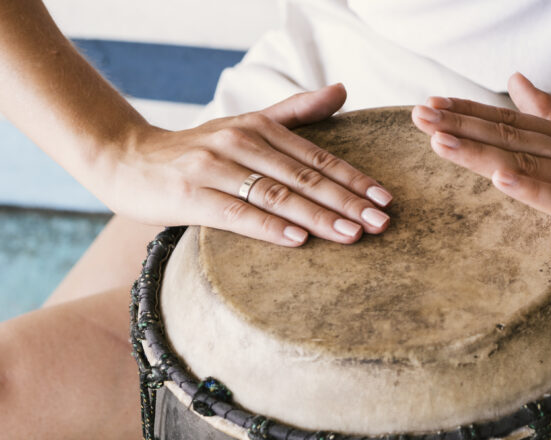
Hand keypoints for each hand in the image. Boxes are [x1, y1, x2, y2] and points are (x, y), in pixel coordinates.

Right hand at [98, 83, 392, 245]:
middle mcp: (240, 142)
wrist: (126, 159)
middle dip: (347, 201)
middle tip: (382, 222)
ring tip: (353, 235)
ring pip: (276, 194)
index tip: (386, 199)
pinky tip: (298, 239)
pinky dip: (269, 226)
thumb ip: (295, 112)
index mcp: (259, 127)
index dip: (354, 178)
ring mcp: (214, 167)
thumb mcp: (247, 123)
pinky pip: (236, 213)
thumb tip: (341, 89)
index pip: (317, 156)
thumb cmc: (197, 149)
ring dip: (319, 216)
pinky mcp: (189, 194)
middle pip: (304, 176)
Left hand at [411, 73, 550, 265]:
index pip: (509, 122)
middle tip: (417, 115)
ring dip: (480, 152)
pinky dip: (531, 188)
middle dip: (459, 126)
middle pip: (508, 137)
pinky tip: (501, 179)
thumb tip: (516, 83)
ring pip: (527, 163)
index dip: (467, 113)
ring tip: (440, 140)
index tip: (429, 105)